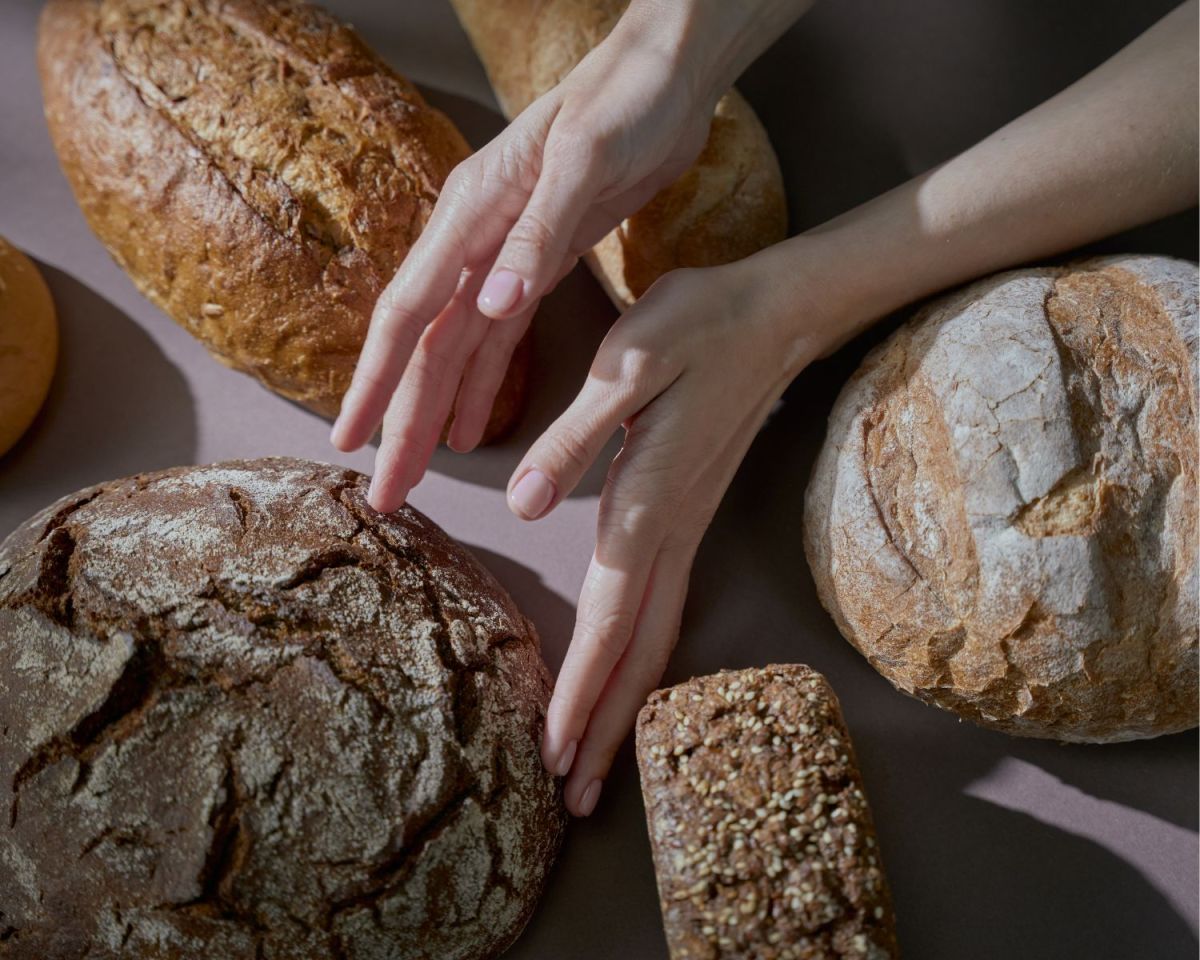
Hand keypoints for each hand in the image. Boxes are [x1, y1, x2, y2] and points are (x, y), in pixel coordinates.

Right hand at [330, 6, 721, 507]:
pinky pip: (497, 340)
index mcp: (470, 214)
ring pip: (456, 352)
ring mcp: (502, 256)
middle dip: (399, 419)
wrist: (665, 78)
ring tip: (415, 472)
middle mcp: (473, 240)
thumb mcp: (583, 163)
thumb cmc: (622, 104)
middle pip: (425, 347)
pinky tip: (472, 426)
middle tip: (382, 491)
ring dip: (434, 413)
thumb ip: (536, 237)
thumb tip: (491, 306)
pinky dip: (483, 386)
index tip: (348, 440)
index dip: (377, 381)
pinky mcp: (537, 265)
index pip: (410, 313)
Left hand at [513, 257, 824, 815]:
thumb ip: (578, 435)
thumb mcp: (631, 360)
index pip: (609, 620)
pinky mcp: (688, 514)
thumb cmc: (699, 325)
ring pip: (655, 636)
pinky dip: (640, 655)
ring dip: (624, 703)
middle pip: (638, 650)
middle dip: (605, 727)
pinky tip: (626, 672)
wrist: (775, 314)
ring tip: (595, 761)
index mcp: (647, 504)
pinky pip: (662, 605)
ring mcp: (686, 527)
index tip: (556, 756)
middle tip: (575, 798)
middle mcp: (670, 531)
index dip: (582, 691)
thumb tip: (523, 504)